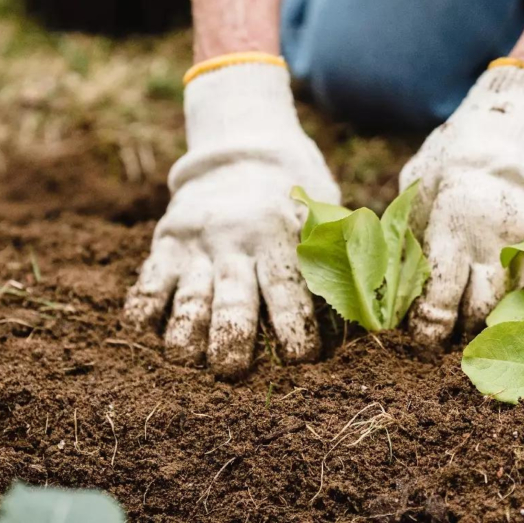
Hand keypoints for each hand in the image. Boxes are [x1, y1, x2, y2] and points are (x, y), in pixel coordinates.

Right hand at [123, 62, 338, 377]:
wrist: (244, 151)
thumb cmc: (297, 200)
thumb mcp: (324, 214)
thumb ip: (344, 255)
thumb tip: (378, 307)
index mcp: (281, 235)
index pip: (287, 287)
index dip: (294, 326)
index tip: (300, 358)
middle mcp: (236, 241)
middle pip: (232, 299)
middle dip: (232, 340)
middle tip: (232, 372)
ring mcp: (198, 243)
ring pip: (188, 297)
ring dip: (186, 334)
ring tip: (188, 359)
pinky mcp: (166, 242)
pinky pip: (148, 281)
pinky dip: (144, 309)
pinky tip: (147, 331)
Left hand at [400, 64, 523, 347]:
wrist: (503, 133)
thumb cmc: (446, 165)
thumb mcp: (417, 196)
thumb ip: (411, 243)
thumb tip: (397, 294)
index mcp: (454, 225)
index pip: (442, 298)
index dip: (429, 326)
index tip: (420, 336)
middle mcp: (494, 238)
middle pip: (481, 309)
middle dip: (461, 328)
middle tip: (445, 333)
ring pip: (509, 302)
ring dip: (487, 316)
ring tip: (467, 318)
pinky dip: (509, 294)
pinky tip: (490, 289)